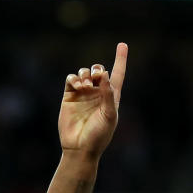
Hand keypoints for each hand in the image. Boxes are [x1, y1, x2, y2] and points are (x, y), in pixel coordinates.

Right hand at [60, 43, 127, 158]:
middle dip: (97, 70)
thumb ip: (109, 96)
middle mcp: (98, 93)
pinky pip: (71, 79)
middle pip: (98, 71)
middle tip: (96, 77)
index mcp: (111, 98)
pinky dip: (74, 78)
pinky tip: (77, 85)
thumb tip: (105, 76)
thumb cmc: (99, 135)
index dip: (120, 60)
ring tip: (84, 86)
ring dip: (85, 75)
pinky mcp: (69, 96)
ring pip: (84, 73)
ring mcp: (83, 94)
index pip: (118, 75)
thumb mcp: (109, 116)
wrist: (79, 147)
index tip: (122, 45)